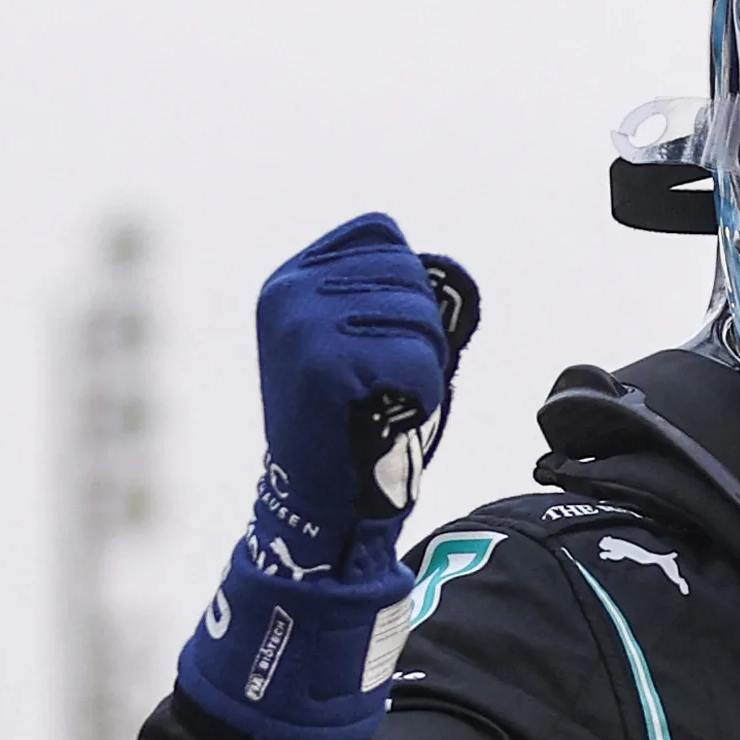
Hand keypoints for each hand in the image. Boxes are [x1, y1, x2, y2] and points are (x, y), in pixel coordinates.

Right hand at [178, 213, 479, 739]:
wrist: (323, 505)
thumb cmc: (361, 420)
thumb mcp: (374, 338)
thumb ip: (403, 293)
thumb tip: (452, 274)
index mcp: (293, 276)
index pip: (383, 235)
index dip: (409, 287)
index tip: (379, 340)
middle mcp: (288, 289)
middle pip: (410, 273)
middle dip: (422, 331)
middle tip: (383, 381)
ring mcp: (299, 323)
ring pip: (419, 318)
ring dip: (423, 367)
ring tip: (381, 399)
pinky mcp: (319, 363)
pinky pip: (416, 360)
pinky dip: (422, 393)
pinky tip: (386, 416)